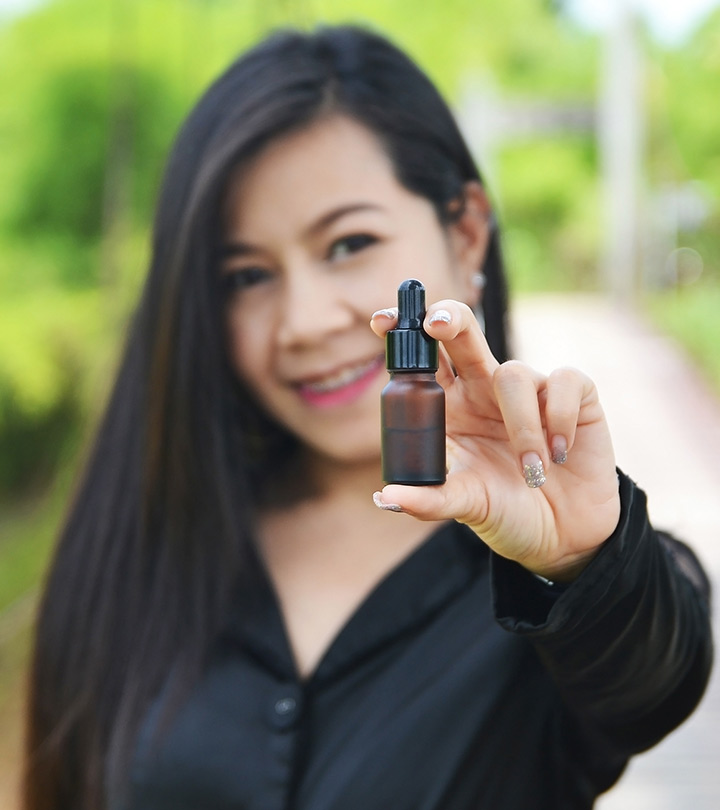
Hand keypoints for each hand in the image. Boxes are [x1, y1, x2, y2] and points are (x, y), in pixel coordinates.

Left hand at [371, 300, 620, 582]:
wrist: (562, 537)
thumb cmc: (503, 513)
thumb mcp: (464, 506)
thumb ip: (428, 500)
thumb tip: (385, 497)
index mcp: (449, 408)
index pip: (423, 361)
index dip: (404, 334)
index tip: (381, 322)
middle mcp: (484, 390)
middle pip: (462, 334)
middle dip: (448, 319)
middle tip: (436, 324)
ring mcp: (528, 389)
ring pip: (514, 373)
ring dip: (521, 427)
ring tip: (531, 472)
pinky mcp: (573, 395)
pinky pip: (564, 381)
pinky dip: (560, 418)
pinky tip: (559, 453)